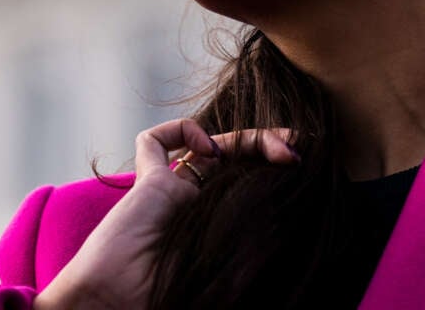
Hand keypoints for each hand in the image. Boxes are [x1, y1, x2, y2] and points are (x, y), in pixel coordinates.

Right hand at [33, 118, 298, 309]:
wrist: (121, 304)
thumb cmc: (177, 296)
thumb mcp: (236, 270)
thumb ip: (259, 239)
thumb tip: (288, 204)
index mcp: (221, 227)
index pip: (254, 187)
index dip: (278, 171)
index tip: (304, 165)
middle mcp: (200, 206)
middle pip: (238, 160)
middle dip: (269, 145)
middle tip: (297, 146)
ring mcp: (173, 190)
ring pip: (208, 143)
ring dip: (243, 136)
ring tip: (274, 148)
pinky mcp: (148, 182)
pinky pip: (154, 141)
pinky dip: (182, 131)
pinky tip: (206, 149)